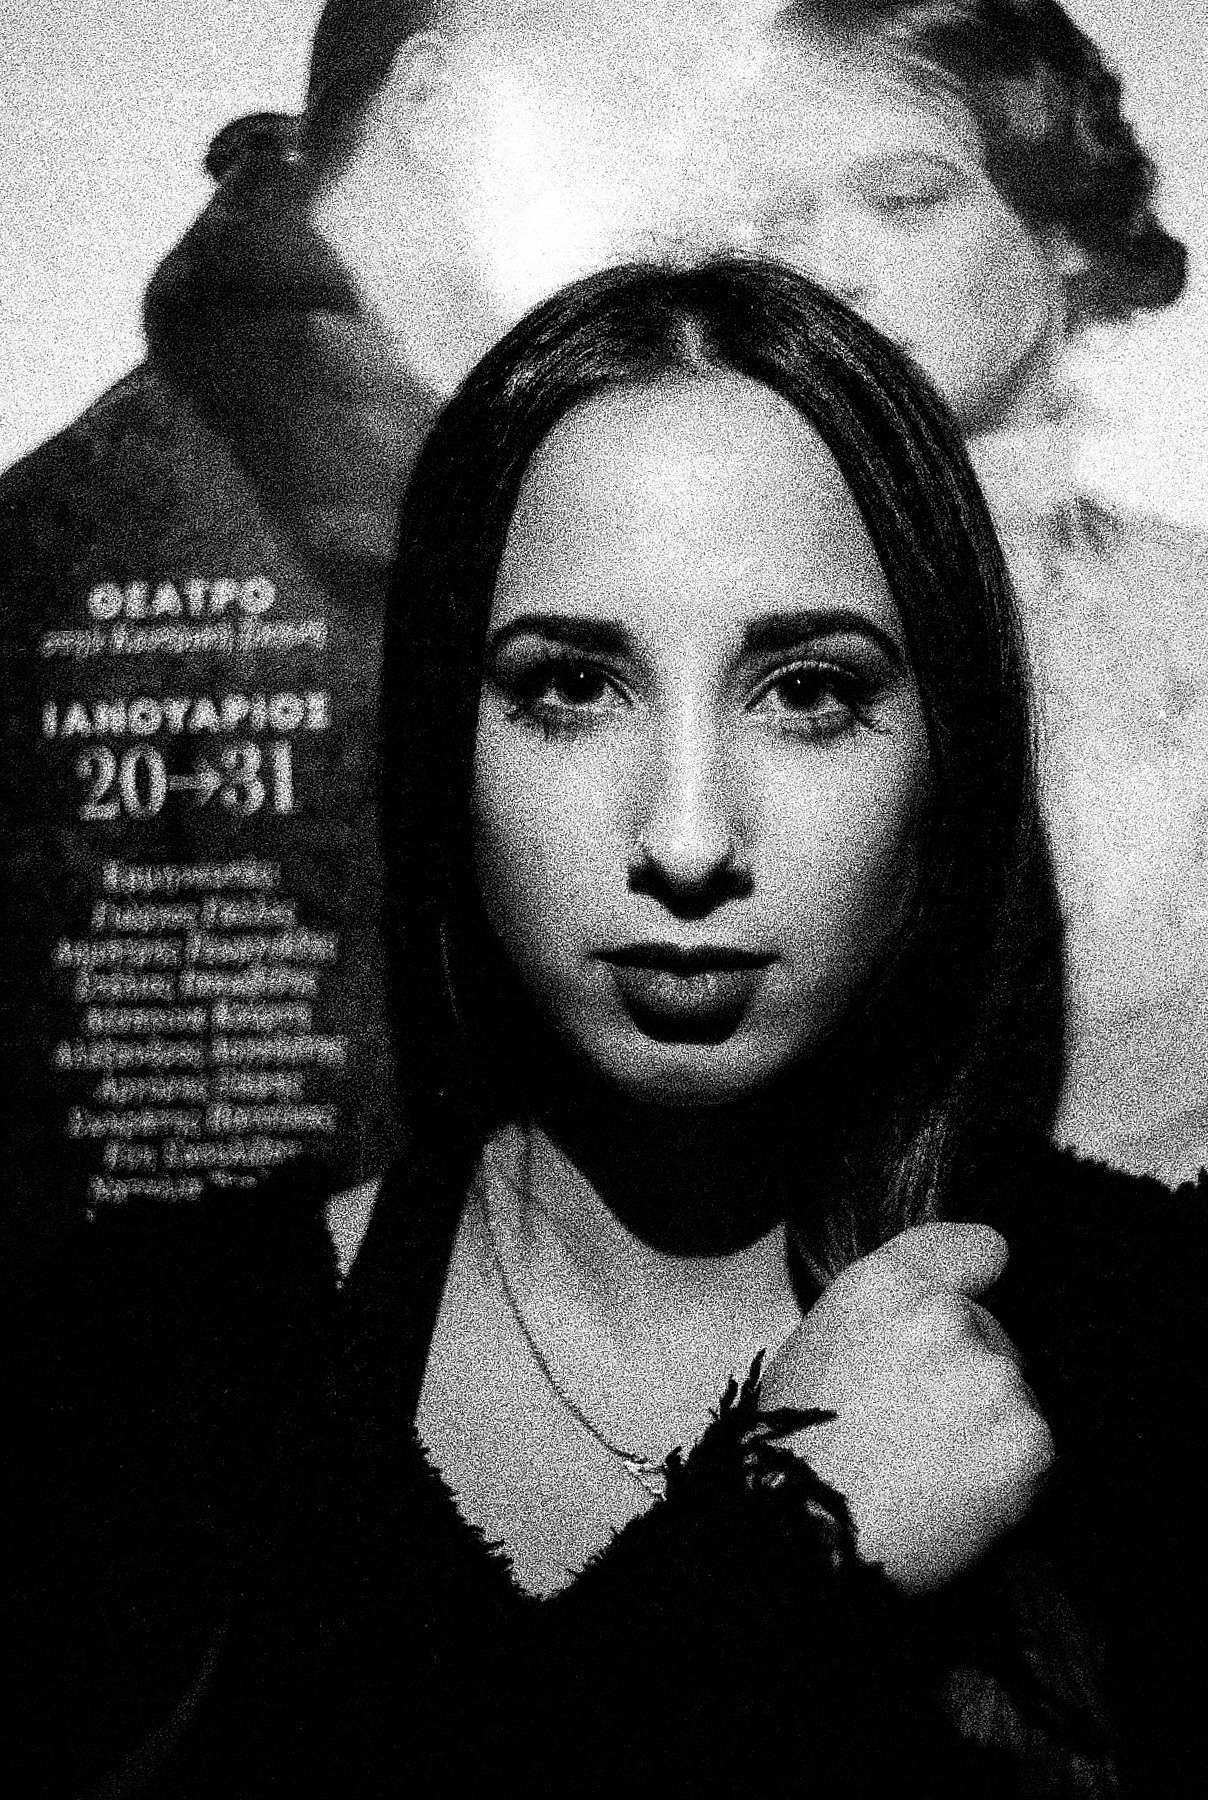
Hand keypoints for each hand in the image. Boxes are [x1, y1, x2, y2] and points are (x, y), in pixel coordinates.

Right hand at [761, 1222, 1052, 1593]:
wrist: (801, 1541)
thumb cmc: (794, 1450)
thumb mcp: (818, 1345)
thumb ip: (887, 1313)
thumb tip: (952, 1305)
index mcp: (884, 1284)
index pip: (976, 1249)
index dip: (975, 1276)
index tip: (975, 1296)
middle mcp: (945, 1316)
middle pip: (992, 1335)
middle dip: (968, 1375)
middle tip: (916, 1430)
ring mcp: (992, 1376)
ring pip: (1015, 1393)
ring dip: (989, 1426)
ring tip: (928, 1471)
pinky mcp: (1029, 1439)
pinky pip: (1034, 1449)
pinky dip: (1008, 1476)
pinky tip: (956, 1497)